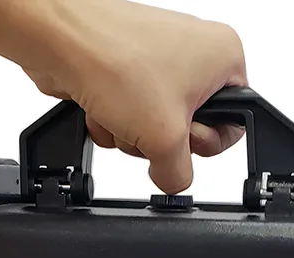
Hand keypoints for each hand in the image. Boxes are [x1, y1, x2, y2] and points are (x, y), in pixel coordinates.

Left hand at [21, 0, 247, 193]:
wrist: (60, 40)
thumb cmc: (116, 61)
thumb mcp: (165, 139)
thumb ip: (180, 173)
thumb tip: (174, 181)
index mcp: (224, 56)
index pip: (234, 123)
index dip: (205, 144)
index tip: (184, 141)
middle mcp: (194, 54)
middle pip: (189, 131)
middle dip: (160, 140)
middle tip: (148, 125)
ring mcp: (158, 62)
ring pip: (155, 129)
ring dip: (132, 135)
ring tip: (120, 112)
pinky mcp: (126, 73)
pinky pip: (129, 118)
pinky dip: (113, 122)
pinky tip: (102, 107)